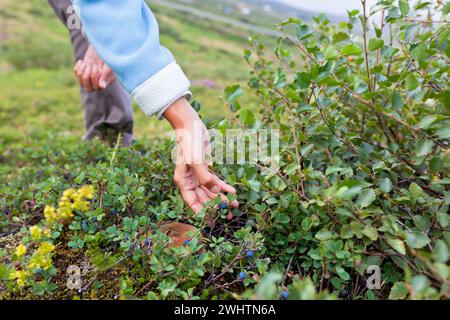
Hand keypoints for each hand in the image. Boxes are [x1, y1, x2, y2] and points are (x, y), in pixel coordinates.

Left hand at [74, 44, 115, 90]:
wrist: (102, 46)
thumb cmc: (108, 56)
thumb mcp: (108, 66)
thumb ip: (105, 76)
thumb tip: (102, 86)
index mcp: (105, 82)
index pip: (96, 87)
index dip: (94, 78)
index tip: (96, 67)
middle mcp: (97, 82)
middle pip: (88, 88)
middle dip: (87, 77)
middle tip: (90, 66)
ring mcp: (89, 77)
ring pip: (81, 81)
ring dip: (83, 71)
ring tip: (87, 64)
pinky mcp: (83, 70)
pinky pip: (76, 73)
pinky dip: (78, 67)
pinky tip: (82, 62)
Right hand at [164, 98, 238, 214]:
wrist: (192, 126)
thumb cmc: (190, 143)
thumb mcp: (196, 160)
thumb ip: (205, 177)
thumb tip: (214, 191)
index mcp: (183, 181)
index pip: (192, 202)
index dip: (202, 212)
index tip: (213, 221)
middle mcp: (190, 181)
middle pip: (204, 199)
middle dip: (216, 207)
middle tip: (229, 215)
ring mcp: (198, 175)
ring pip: (211, 192)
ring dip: (222, 198)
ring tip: (234, 205)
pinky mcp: (206, 169)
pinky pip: (216, 181)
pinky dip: (224, 186)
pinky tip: (233, 191)